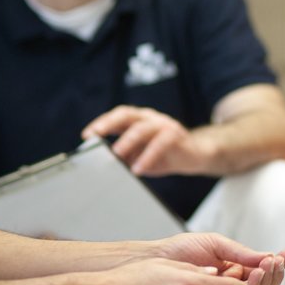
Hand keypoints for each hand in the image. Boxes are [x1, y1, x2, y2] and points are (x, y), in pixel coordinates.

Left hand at [82, 105, 209, 175]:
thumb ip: (124, 156)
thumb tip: (102, 163)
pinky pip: (161, 143)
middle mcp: (151, 119)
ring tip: (117, 155)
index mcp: (139, 120)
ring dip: (128, 141)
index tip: (87, 135)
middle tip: (97, 136)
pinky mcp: (177, 136)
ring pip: (143, 128)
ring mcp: (165, 125)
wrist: (197, 155)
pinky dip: (148, 156)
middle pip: (127, 115)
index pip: (118, 116)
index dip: (102, 123)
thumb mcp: (139, 156)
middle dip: (109, 123)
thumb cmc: (164, 155)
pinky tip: (139, 169)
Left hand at [151, 232, 284, 284]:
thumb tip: (267, 258)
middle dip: (272, 275)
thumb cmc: (180, 250)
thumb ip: (240, 252)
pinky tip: (251, 276)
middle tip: (274, 261)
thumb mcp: (215, 244)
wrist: (153, 262)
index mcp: (232, 273)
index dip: (277, 267)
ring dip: (263, 282)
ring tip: (264, 265)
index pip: (262, 275)